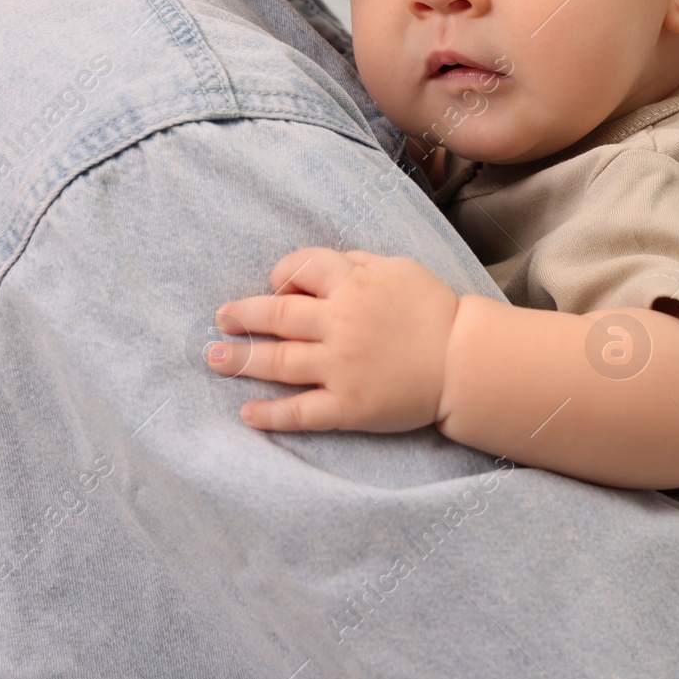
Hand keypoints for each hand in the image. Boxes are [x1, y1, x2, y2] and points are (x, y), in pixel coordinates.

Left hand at [210, 248, 459, 432]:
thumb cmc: (433, 311)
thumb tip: (313, 268)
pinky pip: (300, 411)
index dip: (280, 275)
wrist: (463, 361)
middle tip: (221, 319)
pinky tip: (247, 413)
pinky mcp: (347, 406)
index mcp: (351, 284)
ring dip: (240, 359)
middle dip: (242, 315)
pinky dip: (270, 414)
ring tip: (214, 358)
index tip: (275, 286)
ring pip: (278, 361)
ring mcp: (340, 367)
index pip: (297, 270)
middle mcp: (339, 324)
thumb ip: (354, 263)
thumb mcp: (397, 268)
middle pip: (275, 315)